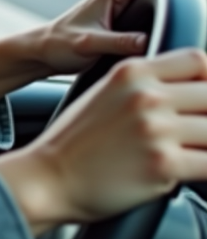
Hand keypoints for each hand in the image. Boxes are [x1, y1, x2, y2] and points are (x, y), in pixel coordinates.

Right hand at [0, 48, 206, 234]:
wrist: (47, 178)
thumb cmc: (74, 143)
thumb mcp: (104, 94)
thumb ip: (144, 86)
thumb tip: (192, 92)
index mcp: (131, 73)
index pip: (198, 61)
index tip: (204, 100)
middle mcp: (145, 97)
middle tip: (195, 133)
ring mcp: (156, 130)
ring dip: (206, 145)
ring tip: (191, 153)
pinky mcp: (164, 165)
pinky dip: (206, 169)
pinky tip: (192, 171)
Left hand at [29, 0, 206, 76]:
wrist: (40, 51)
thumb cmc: (58, 45)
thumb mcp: (88, 44)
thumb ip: (117, 42)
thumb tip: (146, 41)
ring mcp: (123, 2)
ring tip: (204, 12)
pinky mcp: (124, 16)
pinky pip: (155, 7)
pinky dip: (173, 10)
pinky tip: (183, 24)